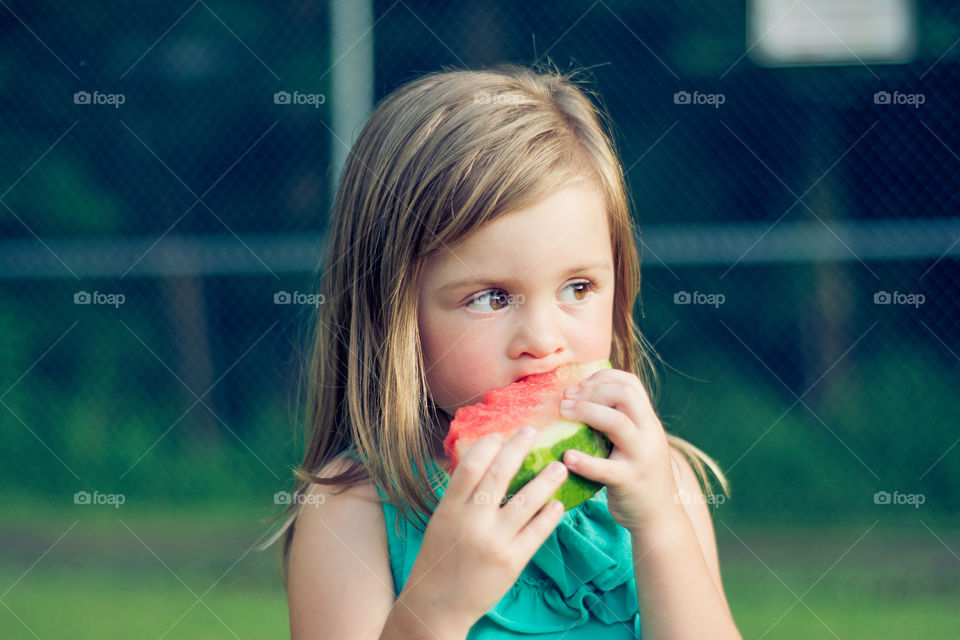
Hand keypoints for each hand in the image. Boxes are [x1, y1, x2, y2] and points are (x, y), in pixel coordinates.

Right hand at [399, 428, 568, 633]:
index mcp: (450, 509)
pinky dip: (549, 515)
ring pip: (525, 502)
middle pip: (498, 476)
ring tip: (559, 467)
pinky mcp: (511, 561)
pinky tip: (558, 503)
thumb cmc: (440, 558)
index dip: (487, 446)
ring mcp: (493, 541)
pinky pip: (536, 532)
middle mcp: (471, 522)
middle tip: (532, 432)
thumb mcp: (442, 521)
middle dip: (517, 450)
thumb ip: (460, 496)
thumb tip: (483, 463)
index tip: (501, 434)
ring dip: (545, 481)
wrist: (438, 605)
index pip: (470, 467)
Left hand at [559, 368, 681, 532]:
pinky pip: (606, 469)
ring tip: (562, 412)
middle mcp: (649, 434)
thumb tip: (576, 399)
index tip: (579, 385)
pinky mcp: (630, 482)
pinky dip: (585, 461)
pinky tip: (566, 457)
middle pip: (624, 395)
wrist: (659, 517)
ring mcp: (641, 457)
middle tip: (565, 398)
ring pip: (617, 423)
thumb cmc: (636, 475)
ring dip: (586, 412)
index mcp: (648, 421)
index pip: (630, 383)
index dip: (602, 377)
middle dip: (591, 391)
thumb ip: (618, 422)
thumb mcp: (635, 443)